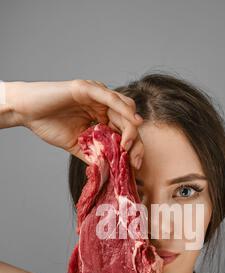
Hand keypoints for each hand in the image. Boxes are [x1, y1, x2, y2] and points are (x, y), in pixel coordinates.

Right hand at [4, 79, 144, 166]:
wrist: (26, 113)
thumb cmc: (49, 125)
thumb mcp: (76, 145)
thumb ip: (93, 154)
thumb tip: (109, 170)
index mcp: (101, 117)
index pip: (124, 131)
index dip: (134, 147)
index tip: (136, 164)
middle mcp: (102, 105)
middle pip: (128, 121)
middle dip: (136, 141)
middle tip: (136, 159)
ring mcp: (96, 95)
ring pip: (123, 108)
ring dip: (130, 126)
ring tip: (130, 143)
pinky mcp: (87, 88)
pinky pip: (109, 97)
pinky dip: (122, 108)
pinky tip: (133, 120)